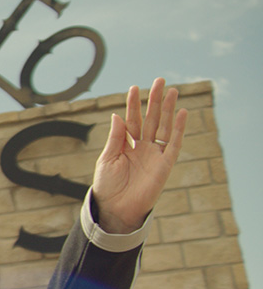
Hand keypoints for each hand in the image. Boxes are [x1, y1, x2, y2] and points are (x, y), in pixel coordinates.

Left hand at [92, 77, 187, 232]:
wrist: (115, 208)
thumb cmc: (107, 185)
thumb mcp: (107, 159)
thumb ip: (116, 138)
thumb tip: (117, 115)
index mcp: (126, 145)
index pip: (132, 120)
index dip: (134, 105)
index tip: (134, 88)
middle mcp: (142, 147)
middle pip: (151, 119)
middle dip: (155, 100)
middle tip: (160, 80)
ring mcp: (154, 154)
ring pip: (163, 127)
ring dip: (168, 109)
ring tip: (172, 91)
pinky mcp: (165, 165)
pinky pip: (173, 144)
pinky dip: (178, 129)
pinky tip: (181, 113)